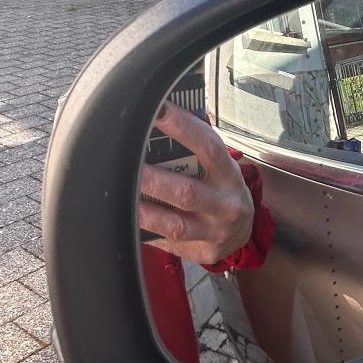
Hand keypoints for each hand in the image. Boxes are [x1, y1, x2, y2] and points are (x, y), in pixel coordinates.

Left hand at [138, 101, 252, 264]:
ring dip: (145, 213)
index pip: (209, 148)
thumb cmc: (222, 190)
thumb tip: (158, 119)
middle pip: (187, 192)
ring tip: (120, 200)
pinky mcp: (201, 252)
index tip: (159, 111)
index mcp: (228, 174)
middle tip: (127, 165)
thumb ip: (196, 149)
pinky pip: (168, 244)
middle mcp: (225, 204)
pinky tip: (127, 223)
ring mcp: (213, 231)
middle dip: (154, 179)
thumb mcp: (220, 167)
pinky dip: (145, 233)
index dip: (184, 128)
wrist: (242, 232)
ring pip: (175, 225)